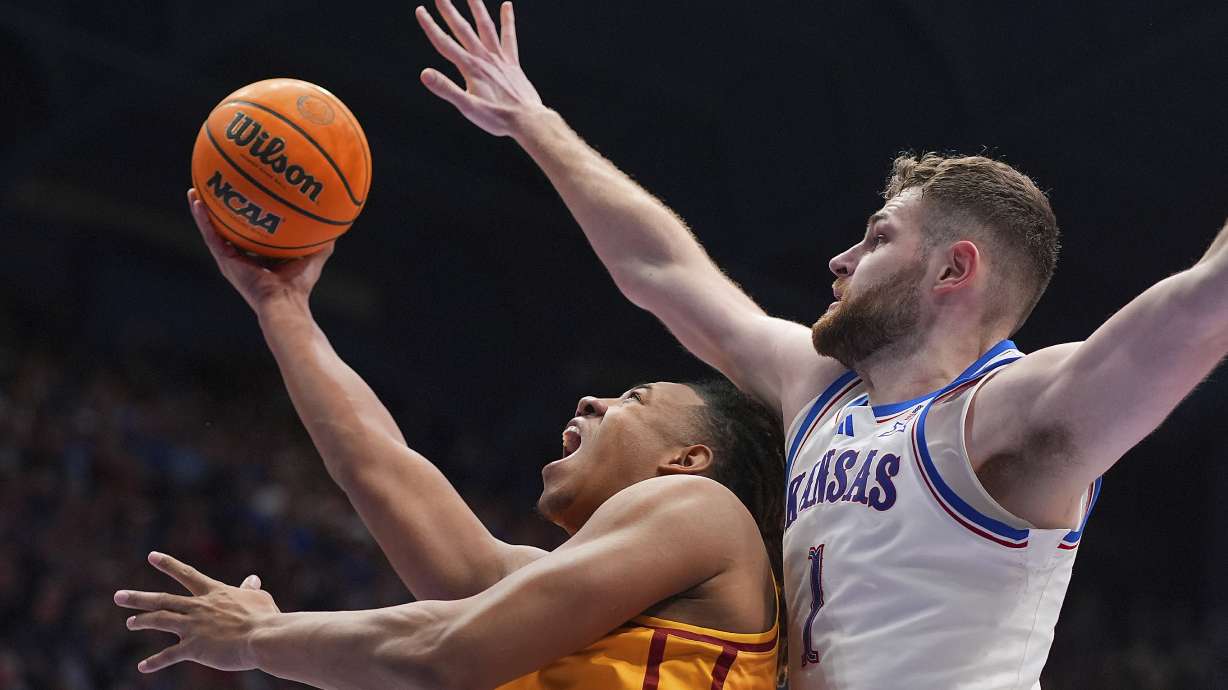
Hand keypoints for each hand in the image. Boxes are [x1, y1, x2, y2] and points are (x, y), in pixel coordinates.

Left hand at [114, 551, 280, 673]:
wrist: (263, 637)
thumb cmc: (266, 617)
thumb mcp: (260, 598)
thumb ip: (250, 590)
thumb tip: (252, 579)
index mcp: (214, 593)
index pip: (187, 574)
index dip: (168, 564)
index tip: (151, 556)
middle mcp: (198, 607)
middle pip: (162, 599)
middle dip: (138, 597)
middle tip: (119, 596)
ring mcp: (193, 627)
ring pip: (159, 621)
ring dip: (141, 621)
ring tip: (130, 622)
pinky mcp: (193, 648)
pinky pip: (169, 655)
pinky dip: (155, 662)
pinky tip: (143, 667)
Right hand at [188, 188, 333, 311]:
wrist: (285, 303)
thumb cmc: (299, 286)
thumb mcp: (313, 256)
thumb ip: (321, 241)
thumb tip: (337, 224)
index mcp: (257, 257)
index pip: (248, 233)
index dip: (245, 217)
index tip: (242, 197)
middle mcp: (240, 257)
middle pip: (226, 229)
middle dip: (219, 210)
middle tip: (213, 189)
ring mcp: (230, 260)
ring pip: (212, 230)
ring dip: (202, 211)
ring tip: (194, 191)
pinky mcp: (224, 261)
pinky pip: (210, 235)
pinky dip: (202, 219)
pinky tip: (196, 201)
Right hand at [416, 0, 545, 136]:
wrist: (527, 120)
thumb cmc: (497, 117)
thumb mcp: (467, 107)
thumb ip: (446, 89)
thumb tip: (424, 74)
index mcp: (470, 68)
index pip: (445, 43)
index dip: (431, 26)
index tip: (420, 11)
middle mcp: (484, 58)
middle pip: (462, 29)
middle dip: (449, 11)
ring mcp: (499, 58)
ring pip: (485, 26)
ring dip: (477, 8)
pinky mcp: (512, 63)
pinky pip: (509, 37)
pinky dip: (507, 20)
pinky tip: (507, 5)